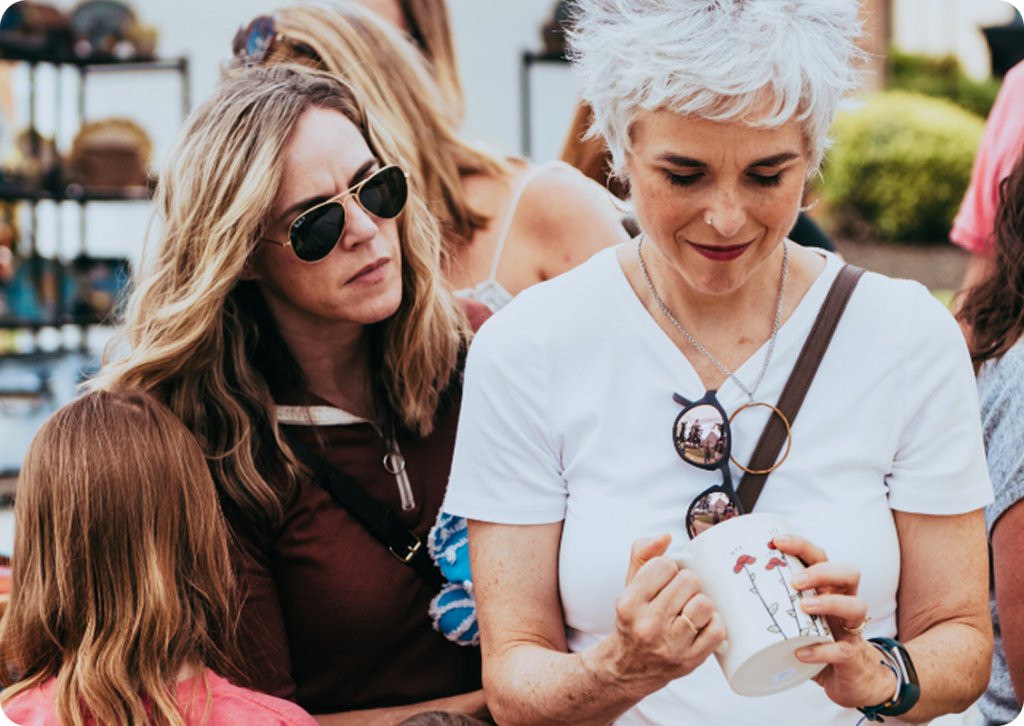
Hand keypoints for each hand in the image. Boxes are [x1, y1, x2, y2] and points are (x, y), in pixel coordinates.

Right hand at [598, 534, 725, 691]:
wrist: (628, 667)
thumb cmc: (634, 620)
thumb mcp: (629, 586)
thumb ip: (643, 554)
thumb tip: (665, 536)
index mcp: (629, 603)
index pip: (664, 565)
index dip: (668, 568)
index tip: (664, 578)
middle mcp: (648, 625)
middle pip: (688, 581)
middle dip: (687, 583)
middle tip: (680, 593)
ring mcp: (670, 645)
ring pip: (704, 604)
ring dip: (701, 603)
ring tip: (690, 608)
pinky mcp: (690, 661)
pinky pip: (716, 630)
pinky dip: (713, 624)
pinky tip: (700, 625)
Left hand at [773, 534, 896, 708]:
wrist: (845, 676)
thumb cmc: (810, 637)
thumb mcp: (791, 614)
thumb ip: (766, 602)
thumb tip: (720, 596)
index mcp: (825, 586)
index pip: (820, 556)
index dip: (801, 545)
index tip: (776, 541)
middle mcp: (843, 601)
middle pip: (848, 572)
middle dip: (822, 571)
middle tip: (795, 580)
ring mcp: (850, 628)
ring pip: (857, 606)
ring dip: (830, 602)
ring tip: (804, 607)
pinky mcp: (851, 655)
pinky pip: (842, 650)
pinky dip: (822, 651)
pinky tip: (801, 652)